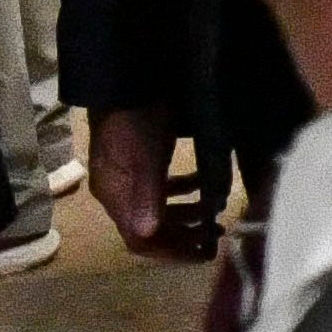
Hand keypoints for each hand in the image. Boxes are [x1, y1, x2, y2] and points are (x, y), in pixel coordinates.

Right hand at [88, 108, 213, 259]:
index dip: (172, 252)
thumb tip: (146, 235)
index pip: (140, 241)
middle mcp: (117, 191)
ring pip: (158, 208)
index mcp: (115, 196)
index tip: (204, 254)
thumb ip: (147, 197)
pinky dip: (183, 190)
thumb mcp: (146, 160)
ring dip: (186, 214)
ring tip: (214, 212)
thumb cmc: (138, 121)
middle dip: (184, 235)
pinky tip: (202, 183)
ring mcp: (126, 174)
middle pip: (150, 228)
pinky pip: (160, 186)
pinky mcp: (138, 158)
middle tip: (216, 234)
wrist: (128, 78)